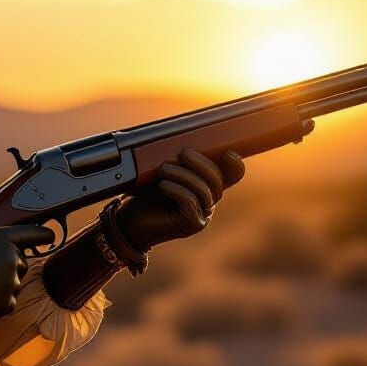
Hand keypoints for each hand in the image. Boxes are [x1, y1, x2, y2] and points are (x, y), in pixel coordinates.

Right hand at [0, 224, 55, 325]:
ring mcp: (12, 280)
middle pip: (21, 263)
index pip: (32, 234)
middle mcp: (13, 257)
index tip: (50, 236)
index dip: (43, 235)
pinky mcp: (7, 301)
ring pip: (15, 284)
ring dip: (2, 286)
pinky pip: (9, 302)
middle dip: (8, 268)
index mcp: (3, 238)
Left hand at [113, 148, 244, 252]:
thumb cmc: (147, 193)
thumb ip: (178, 160)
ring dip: (183, 176)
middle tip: (183, 153)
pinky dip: (177, 190)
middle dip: (201, 163)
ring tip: (163, 169)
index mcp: (207, 186)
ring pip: (203, 191)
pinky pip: (190, 203)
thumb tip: (185, 140)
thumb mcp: (164, 172)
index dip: (235, 166)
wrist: (131, 220)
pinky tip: (163, 185)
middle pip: (217, 180)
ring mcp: (202, 215)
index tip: (229, 153)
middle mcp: (209, 201)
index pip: (231, 176)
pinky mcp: (191, 225)